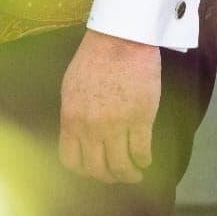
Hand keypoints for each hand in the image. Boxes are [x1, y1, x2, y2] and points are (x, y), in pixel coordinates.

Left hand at [58, 29, 160, 183]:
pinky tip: (146, 159)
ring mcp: (117, 125)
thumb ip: (73, 115)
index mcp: (71, 119)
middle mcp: (91, 127)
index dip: (83, 171)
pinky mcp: (140, 119)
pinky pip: (141, 152)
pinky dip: (144, 161)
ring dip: (129, 175)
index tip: (93, 170)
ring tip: (135, 173)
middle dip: (108, 177)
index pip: (71, 160)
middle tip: (117, 175)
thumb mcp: (71, 88)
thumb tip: (76, 135)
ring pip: (121, 166)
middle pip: (97, 169)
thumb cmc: (94, 58)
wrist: (120, 39)